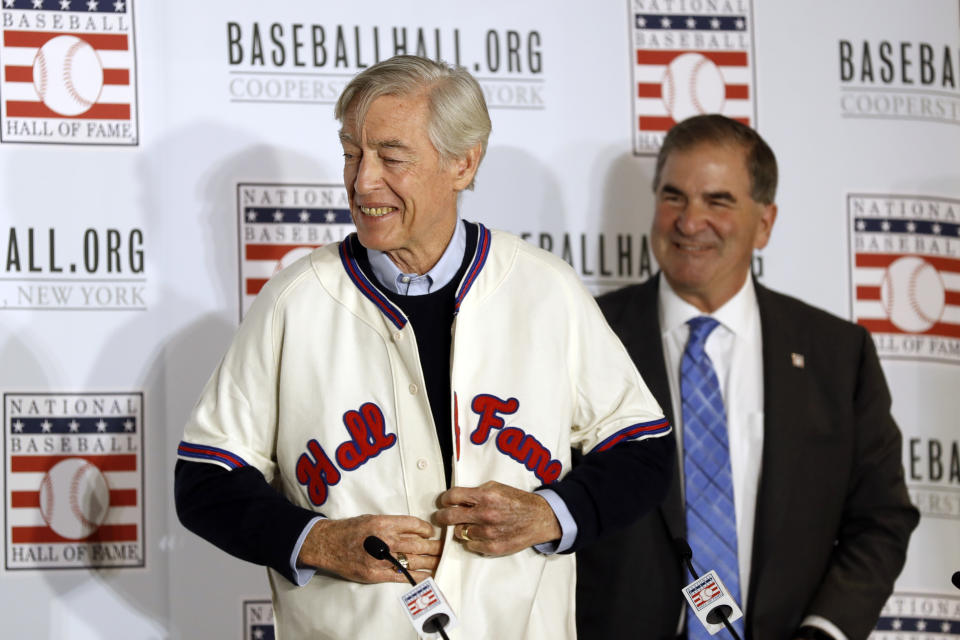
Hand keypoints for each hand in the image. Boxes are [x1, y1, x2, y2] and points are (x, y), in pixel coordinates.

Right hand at [297, 514, 440, 583]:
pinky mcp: (376, 574)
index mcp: (383, 523)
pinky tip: (427, 574)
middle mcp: (384, 541)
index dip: (426, 529)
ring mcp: (381, 559)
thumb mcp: (372, 518)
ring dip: (430, 561)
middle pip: (418, 544)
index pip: (414, 525)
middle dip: (434, 547)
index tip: (431, 532)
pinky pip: (402, 576)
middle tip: (443, 548)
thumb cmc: (350, 530)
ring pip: (413, 560)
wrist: (328, 544)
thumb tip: (412, 529)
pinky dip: (417, 576)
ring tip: (439, 561)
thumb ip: (392, 524)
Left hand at [433, 481, 561, 555]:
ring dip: (462, 529)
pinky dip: (473, 540)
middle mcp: (485, 514)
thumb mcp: (496, 488)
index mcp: (486, 496)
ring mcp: (489, 533)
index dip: (444, 499)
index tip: (444, 502)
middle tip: (441, 517)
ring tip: (470, 525)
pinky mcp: (493, 547)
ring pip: (460, 533)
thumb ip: (476, 492)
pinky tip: (480, 535)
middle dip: (441, 516)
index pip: (452, 496)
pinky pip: (471, 546)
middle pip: (449, 517)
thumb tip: (455, 498)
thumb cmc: (517, 502)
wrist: (539, 518)